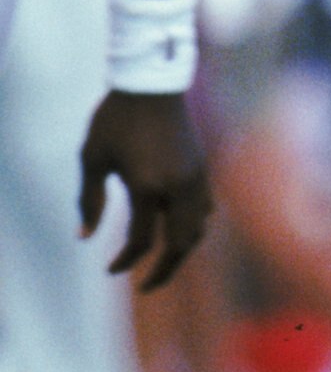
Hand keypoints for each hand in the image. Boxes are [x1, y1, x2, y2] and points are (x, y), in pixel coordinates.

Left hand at [78, 90, 210, 290]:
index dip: (125, 260)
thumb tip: (84, 237)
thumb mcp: (92, 159)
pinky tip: (177, 226)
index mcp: (148, 187)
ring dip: (182, 249)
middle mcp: (178, 188)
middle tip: (147, 286)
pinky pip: (204, 209)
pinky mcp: (202, 169)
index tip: (109, 270)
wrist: (152, 85)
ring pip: (198, 228)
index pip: (141, 239)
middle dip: (165, 270)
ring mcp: (195, 179)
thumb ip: (89, 200)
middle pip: (180, 244)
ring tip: (164, 261)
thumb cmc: (115, 119)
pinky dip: (193, 225)